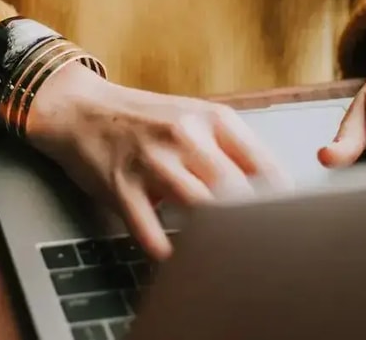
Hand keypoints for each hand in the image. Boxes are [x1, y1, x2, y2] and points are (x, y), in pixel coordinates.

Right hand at [26, 65, 288, 260]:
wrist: (80, 108)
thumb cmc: (143, 119)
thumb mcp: (193, 118)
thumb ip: (231, 148)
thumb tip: (273, 191)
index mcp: (212, 119)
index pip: (264, 166)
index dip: (280, 202)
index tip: (285, 224)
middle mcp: (185, 136)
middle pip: (236, 190)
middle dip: (250, 224)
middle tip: (257, 247)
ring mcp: (151, 161)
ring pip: (199, 207)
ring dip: (213, 236)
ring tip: (221, 255)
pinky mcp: (121, 185)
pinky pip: (148, 229)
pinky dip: (164, 250)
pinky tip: (174, 257)